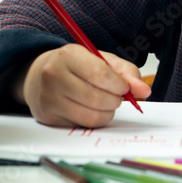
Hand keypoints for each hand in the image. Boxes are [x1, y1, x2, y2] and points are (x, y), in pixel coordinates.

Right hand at [12, 44, 151, 127]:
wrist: (37, 75)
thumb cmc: (73, 66)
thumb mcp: (99, 59)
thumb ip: (125, 72)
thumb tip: (144, 91)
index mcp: (68, 56)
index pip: (100, 74)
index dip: (119, 85)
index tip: (123, 87)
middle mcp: (54, 76)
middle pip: (97, 99)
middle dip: (115, 101)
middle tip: (115, 96)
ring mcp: (49, 98)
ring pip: (91, 117)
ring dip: (107, 113)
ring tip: (104, 103)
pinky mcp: (48, 117)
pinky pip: (82, 126)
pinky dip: (93, 121)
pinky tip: (89, 109)